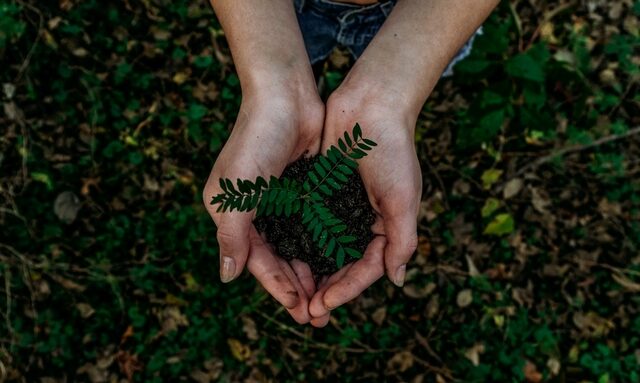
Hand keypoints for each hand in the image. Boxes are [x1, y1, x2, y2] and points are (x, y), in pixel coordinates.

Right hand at [203, 88, 326, 323]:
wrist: (285, 95)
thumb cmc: (256, 140)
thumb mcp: (237, 192)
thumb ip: (232, 236)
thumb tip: (227, 277)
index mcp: (232, 214)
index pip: (256, 261)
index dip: (277, 287)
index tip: (299, 310)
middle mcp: (254, 211)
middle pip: (277, 259)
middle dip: (297, 287)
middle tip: (318, 315)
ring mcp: (279, 201)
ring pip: (296, 247)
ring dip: (311, 271)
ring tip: (329, 297)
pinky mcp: (302, 190)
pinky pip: (312, 226)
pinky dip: (321, 246)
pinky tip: (337, 263)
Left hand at [309, 84, 420, 324]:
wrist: (371, 104)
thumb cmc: (393, 150)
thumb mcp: (403, 198)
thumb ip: (402, 240)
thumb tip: (397, 280)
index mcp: (385, 227)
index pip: (365, 269)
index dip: (345, 290)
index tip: (323, 305)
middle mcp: (362, 221)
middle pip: (342, 265)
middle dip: (325, 289)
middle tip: (305, 312)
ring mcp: (340, 207)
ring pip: (322, 249)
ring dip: (309, 272)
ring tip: (292, 295)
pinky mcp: (320, 191)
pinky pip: (308, 223)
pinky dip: (298, 242)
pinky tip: (282, 257)